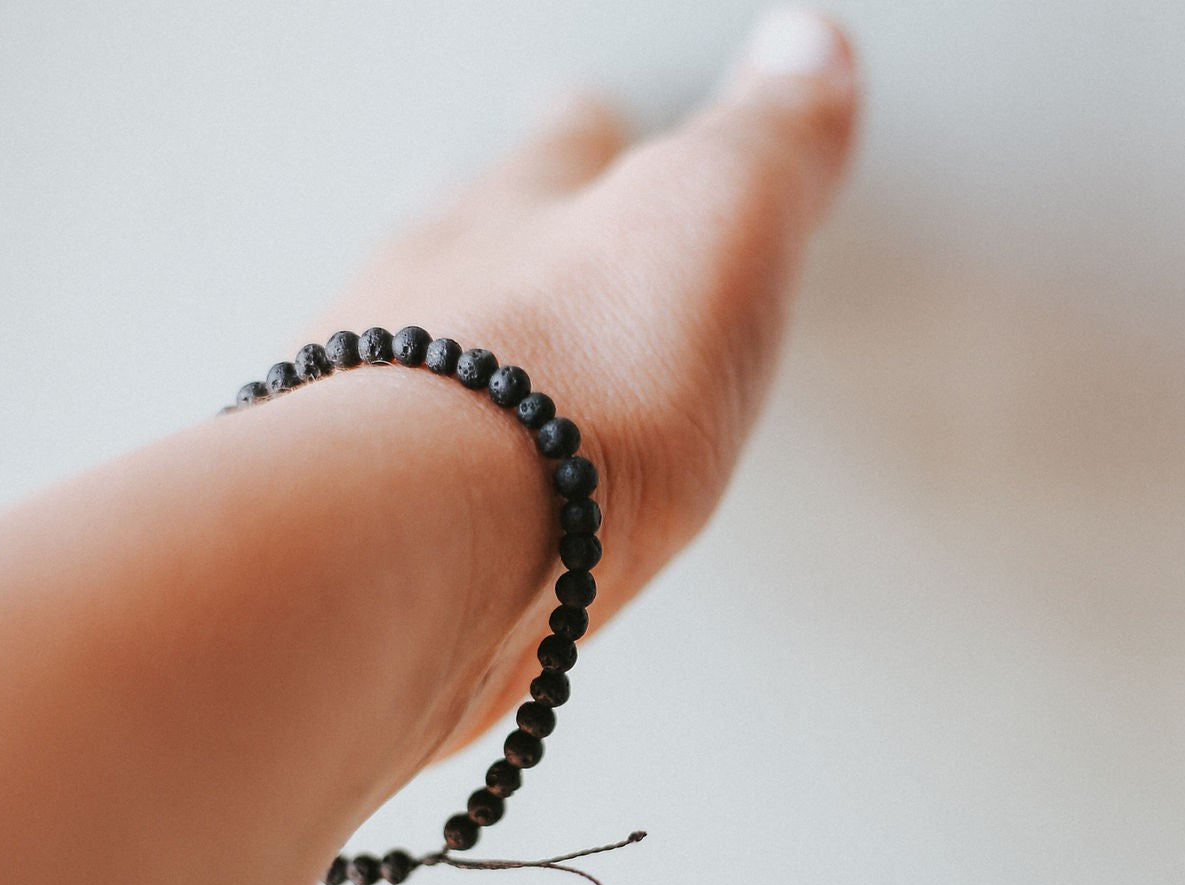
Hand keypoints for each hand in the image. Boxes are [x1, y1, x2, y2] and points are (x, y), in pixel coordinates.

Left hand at [327, 7, 857, 754]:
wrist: (429, 537)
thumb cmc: (572, 380)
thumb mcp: (719, 219)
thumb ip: (769, 139)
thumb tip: (812, 45)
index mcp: (525, 214)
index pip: (567, 147)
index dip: (591, 129)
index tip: (593, 112)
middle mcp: (431, 299)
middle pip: (464, 241)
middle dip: (496, 230)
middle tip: (509, 218)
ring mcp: (379, 411)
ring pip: (412, 347)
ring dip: (452, 343)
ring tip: (479, 356)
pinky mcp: (372, 524)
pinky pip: (395, 470)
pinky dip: (426, 468)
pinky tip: (446, 496)